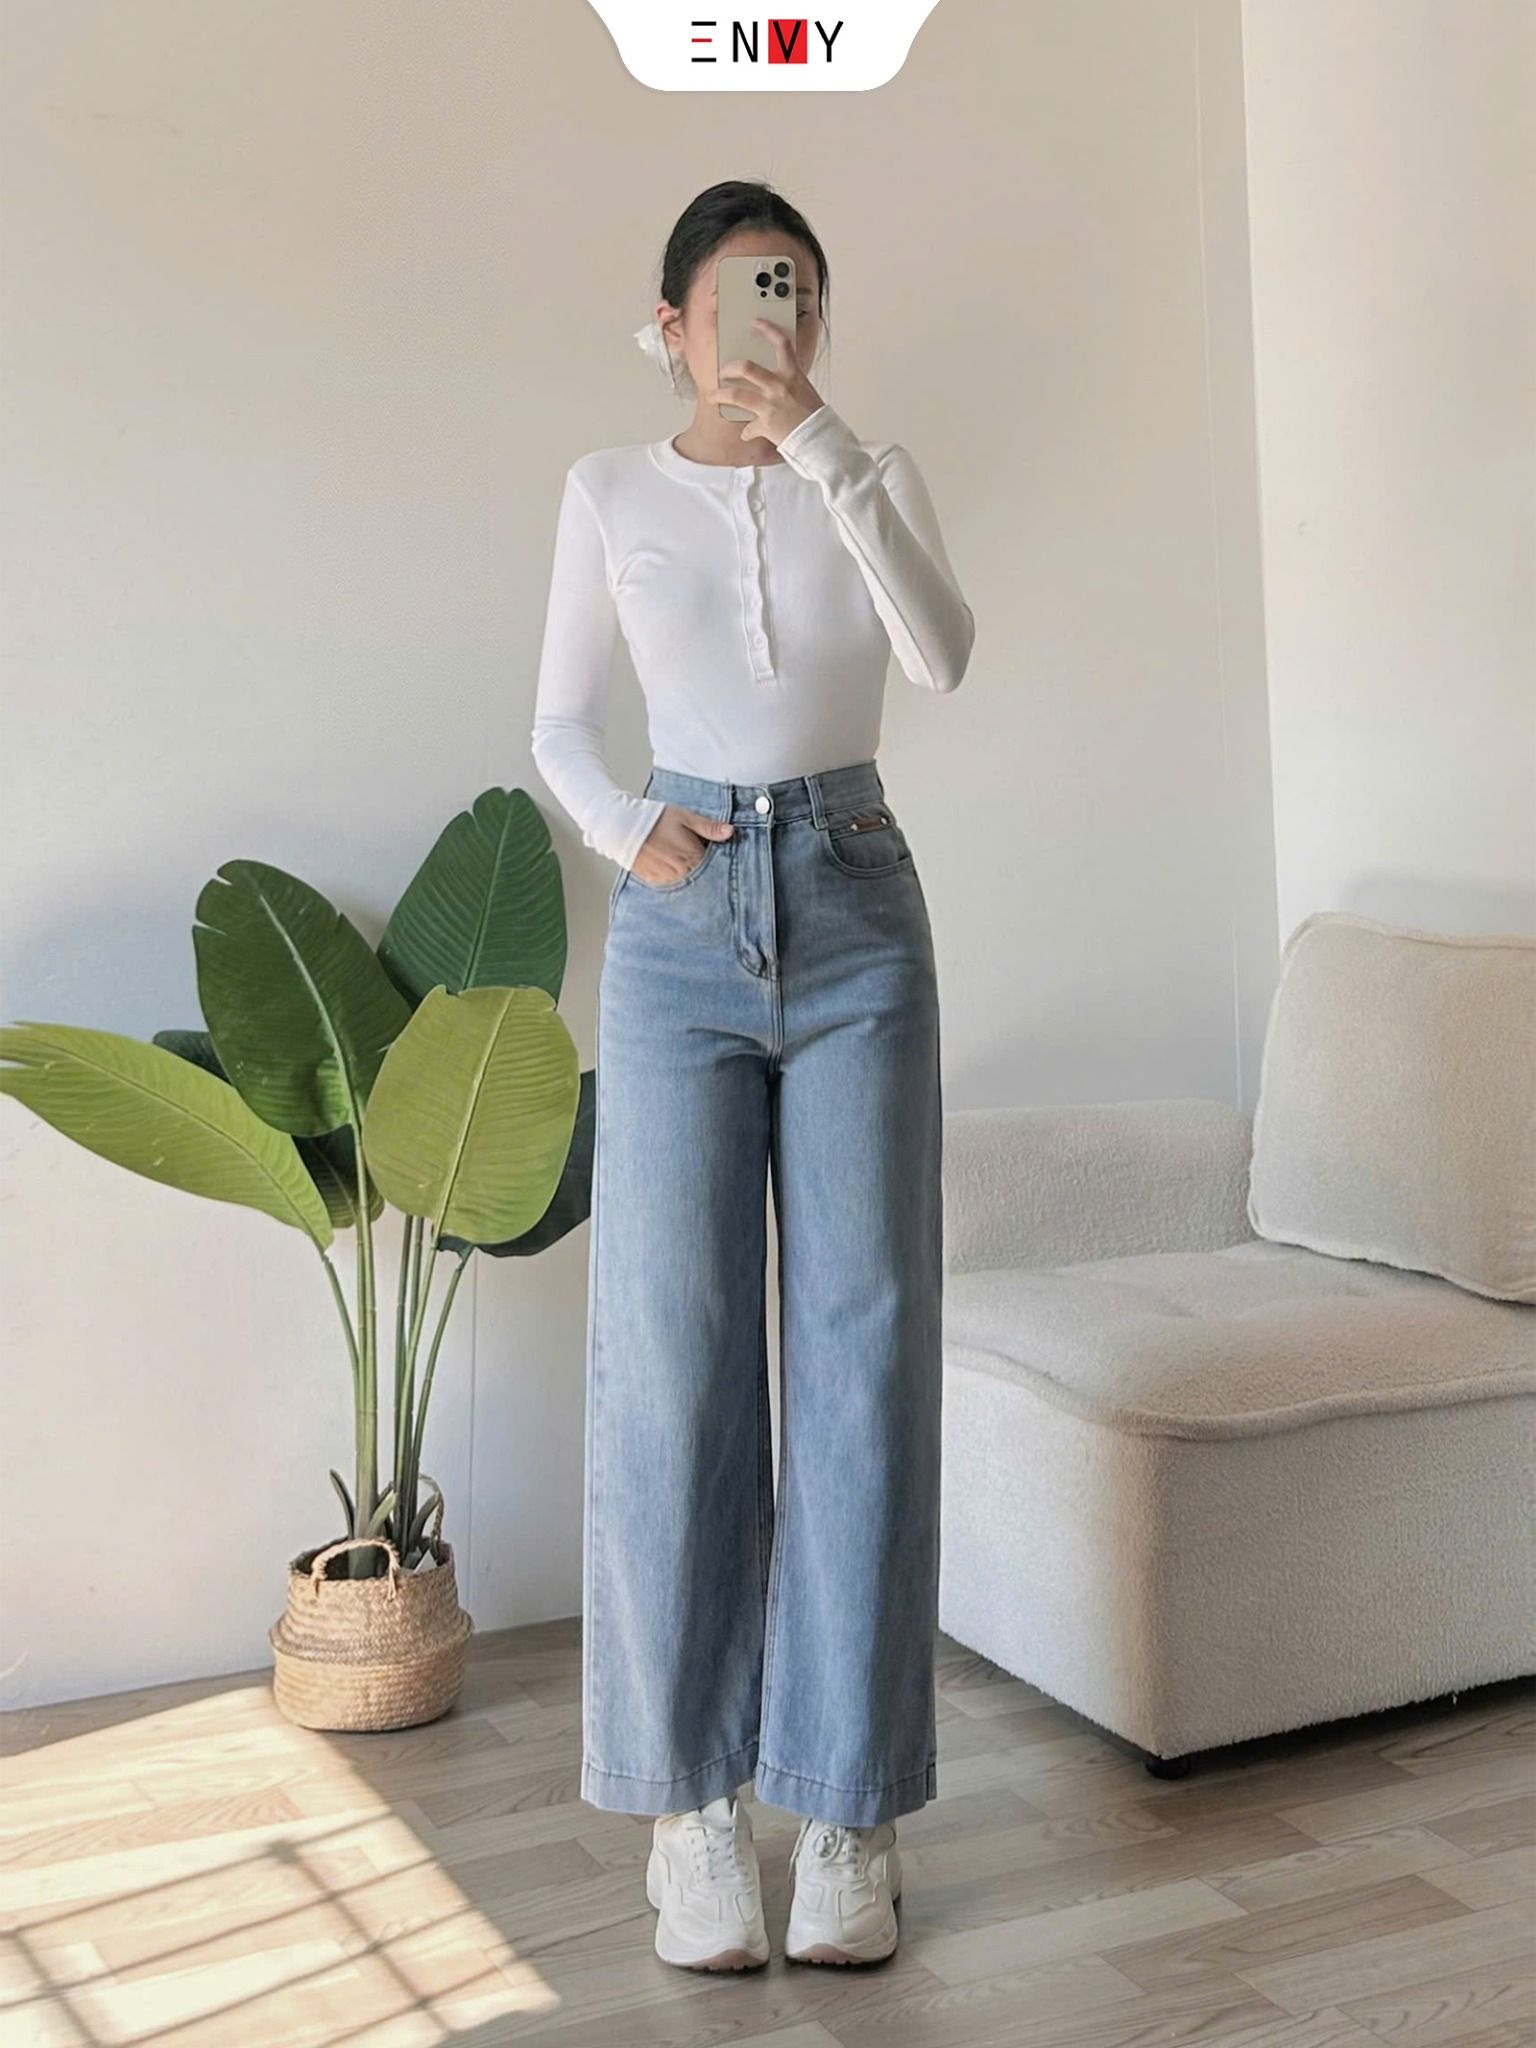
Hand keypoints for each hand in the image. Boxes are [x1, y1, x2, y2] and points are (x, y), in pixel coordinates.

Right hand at [630, 804, 733, 885]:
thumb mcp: (685, 817)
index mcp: (694, 859)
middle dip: (705, 869)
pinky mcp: (655, 882)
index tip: (717, 857)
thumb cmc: (654, 820)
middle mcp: (683, 874)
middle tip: (700, 859)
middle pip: (702, 877)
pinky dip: (675, 878)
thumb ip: (709, 827)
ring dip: (689, 874)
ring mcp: (668, 880)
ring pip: (687, 882)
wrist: (623, 827)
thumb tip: (730, 831)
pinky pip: (672, 884)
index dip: (719, 861)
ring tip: (681, 860)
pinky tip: (671, 866)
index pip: (716, 867)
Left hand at [708, 318, 823, 448]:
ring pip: (735, 395)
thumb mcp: (804, 390)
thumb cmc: (814, 415)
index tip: (756, 322)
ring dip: (720, 395)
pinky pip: (749, 428)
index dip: (768, 329)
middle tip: (723, 371)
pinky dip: (747, 432)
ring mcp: (770, 405)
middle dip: (729, 368)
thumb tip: (774, 386)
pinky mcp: (765, 425)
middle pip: (746, 368)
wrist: (819, 437)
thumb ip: (788, 384)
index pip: (781, 344)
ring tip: (713, 397)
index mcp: (792, 374)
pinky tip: (746, 433)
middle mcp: (779, 386)